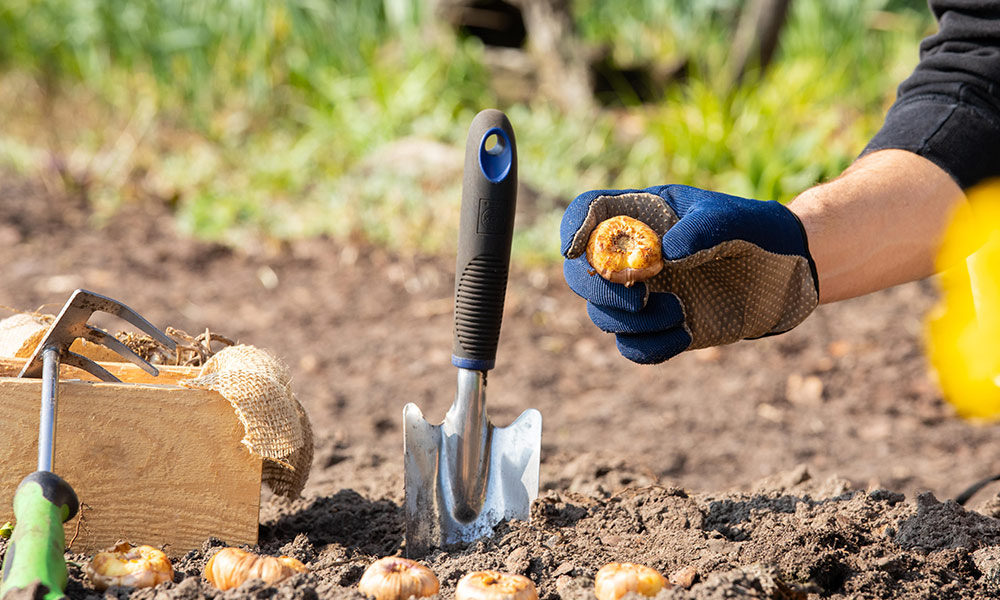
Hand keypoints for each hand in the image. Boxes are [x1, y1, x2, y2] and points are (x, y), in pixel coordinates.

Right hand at [561, 185, 818, 363]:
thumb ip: (697, 229)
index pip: (584, 214)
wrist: (788, 269)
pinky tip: (682, 333)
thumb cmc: (755, 230)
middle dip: (599, 289)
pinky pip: (632, 348)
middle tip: (636, 299)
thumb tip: (662, 255)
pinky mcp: (660, 328)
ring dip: (631, 321)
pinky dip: (649, 347)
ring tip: (677, 311)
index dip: (572, 230)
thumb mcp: (729, 219)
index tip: (578, 250)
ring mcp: (643, 294)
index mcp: (638, 216)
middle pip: (579, 273)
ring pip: (603, 315)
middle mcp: (630, 256)